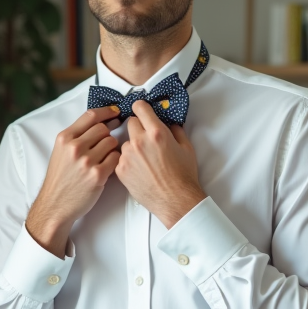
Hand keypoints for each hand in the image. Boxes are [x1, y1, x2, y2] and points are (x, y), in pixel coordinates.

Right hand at [26, 107, 121, 256]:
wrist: (55, 204)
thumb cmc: (60, 178)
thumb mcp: (61, 151)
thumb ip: (77, 136)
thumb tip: (101, 122)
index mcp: (64, 138)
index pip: (91, 116)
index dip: (107, 111)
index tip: (115, 112)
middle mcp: (74, 147)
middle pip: (103, 129)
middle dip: (108, 134)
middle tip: (108, 142)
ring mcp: (86, 161)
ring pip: (112, 142)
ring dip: (112, 148)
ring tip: (104, 157)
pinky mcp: (97, 175)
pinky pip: (116, 158)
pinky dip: (115, 161)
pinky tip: (107, 166)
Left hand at [115, 100, 204, 228]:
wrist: (175, 200)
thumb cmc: (183, 176)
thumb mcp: (186, 147)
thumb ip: (175, 130)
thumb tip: (169, 123)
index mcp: (157, 133)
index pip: (140, 108)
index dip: (141, 108)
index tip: (141, 110)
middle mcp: (139, 142)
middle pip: (130, 123)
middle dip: (138, 128)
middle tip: (147, 139)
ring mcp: (128, 156)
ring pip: (125, 142)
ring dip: (132, 146)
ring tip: (145, 160)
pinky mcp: (121, 170)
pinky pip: (121, 158)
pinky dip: (128, 161)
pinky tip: (140, 170)